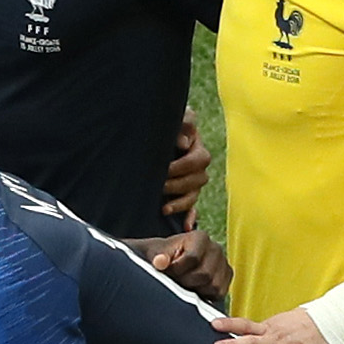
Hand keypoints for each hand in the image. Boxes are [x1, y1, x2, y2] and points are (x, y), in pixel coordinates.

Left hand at [137, 226, 229, 305]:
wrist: (172, 260)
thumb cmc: (163, 255)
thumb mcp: (154, 252)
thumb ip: (157, 256)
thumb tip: (160, 262)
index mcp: (200, 237)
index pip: (192, 258)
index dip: (177, 270)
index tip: (167, 271)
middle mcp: (215, 248)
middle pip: (204, 274)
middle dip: (186, 281)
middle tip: (175, 279)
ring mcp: (223, 263)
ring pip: (213, 285)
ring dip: (195, 289)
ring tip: (184, 282)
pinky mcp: (227, 276)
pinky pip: (219, 293)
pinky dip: (205, 294)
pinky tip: (194, 287)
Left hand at [161, 105, 208, 220]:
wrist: (144, 133)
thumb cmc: (159, 123)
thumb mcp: (170, 117)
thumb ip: (181, 122)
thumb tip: (183, 143)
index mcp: (195, 146)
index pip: (199, 160)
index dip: (183, 166)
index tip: (165, 168)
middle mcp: (196, 165)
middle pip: (198, 180)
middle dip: (178, 184)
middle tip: (160, 186)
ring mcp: (191, 181)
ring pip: (194, 195)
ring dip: (181, 202)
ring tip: (164, 207)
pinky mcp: (183, 194)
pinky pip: (192, 208)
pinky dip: (190, 217)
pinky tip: (186, 225)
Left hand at [213, 307, 336, 343]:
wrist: (336, 320)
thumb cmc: (309, 322)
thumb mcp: (284, 321)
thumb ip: (266, 329)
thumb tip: (247, 332)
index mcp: (270, 328)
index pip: (246, 324)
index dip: (229, 324)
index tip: (213, 325)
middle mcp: (276, 339)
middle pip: (251, 341)